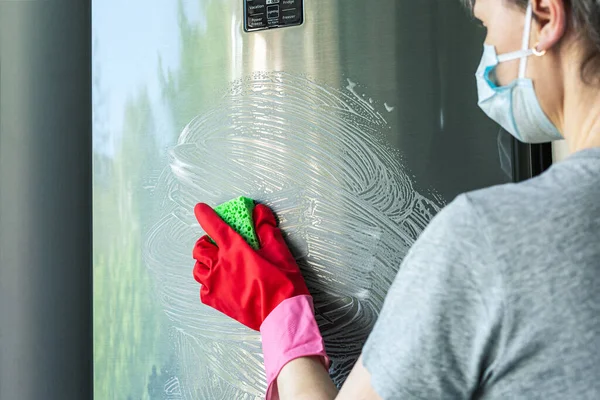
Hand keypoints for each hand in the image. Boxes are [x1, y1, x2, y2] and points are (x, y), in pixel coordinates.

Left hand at [192, 202, 309, 330]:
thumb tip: (260, 211)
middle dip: (206, 241)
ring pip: (198, 268)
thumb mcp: (279, 251)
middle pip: (200, 248)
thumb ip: (266, 229)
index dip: (205, 215)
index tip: (200, 209)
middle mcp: (219, 264)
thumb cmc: (282, 283)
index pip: (214, 226)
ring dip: (205, 262)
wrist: (281, 316)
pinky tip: (220, 283)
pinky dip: (208, 283)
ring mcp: (215, 284)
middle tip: (218, 242)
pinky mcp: (216, 301)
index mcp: (235, 249)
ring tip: (217, 263)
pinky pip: (203, 289)